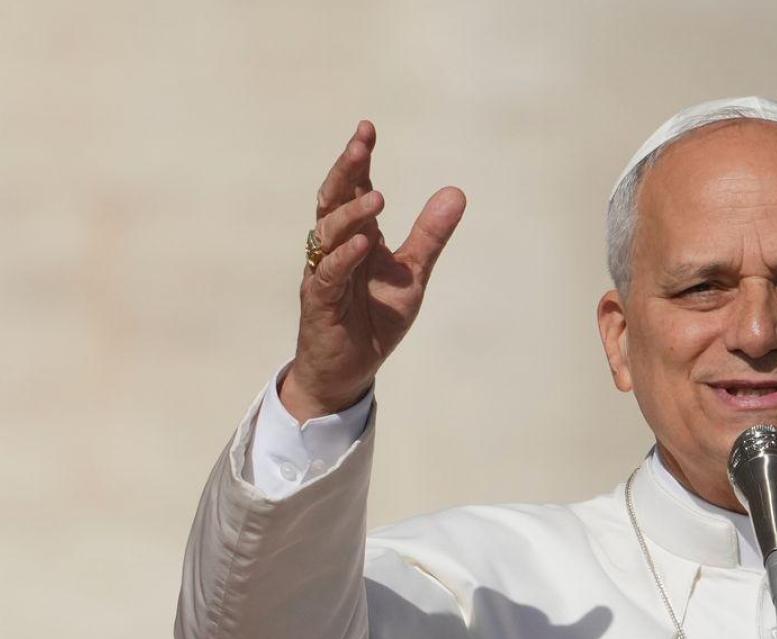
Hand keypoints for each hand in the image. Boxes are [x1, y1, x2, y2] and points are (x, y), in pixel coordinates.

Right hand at [281, 119, 467, 420]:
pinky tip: (364, 241)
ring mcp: (324, 273)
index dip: (359, 160)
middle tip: (361, 144)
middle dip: (345, 171)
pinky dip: (345, 257)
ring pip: (328, 232)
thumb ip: (430, 236)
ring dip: (352, 213)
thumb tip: (457, 192)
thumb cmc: (374, 321)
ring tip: (378, 195)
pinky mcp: (320, 302)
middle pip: (332, 200)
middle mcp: (335, 248)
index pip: (353, 189)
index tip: (367, 129)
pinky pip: (329, 273)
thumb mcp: (412, 275)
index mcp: (356, 236)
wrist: (350, 372)